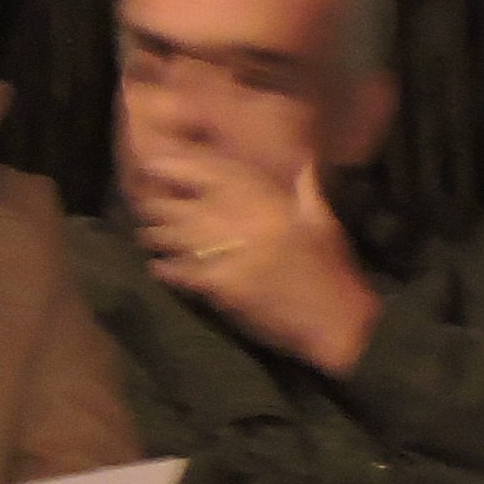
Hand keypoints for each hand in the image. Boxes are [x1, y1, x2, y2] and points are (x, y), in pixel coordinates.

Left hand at [132, 153, 379, 374]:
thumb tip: (304, 161)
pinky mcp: (222, 287)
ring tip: (147, 233)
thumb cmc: (333, 272)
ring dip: (158, 235)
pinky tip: (156, 266)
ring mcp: (231, 255)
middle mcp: (246, 224)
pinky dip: (165, 269)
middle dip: (159, 205)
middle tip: (144, 204)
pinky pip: (181, 272)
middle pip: (184, 206)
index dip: (179, 167)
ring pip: (176, 237)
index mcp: (271, 205)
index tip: (154, 164)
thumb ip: (308, 190)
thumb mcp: (324, 224)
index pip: (215, 175)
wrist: (338, 322)